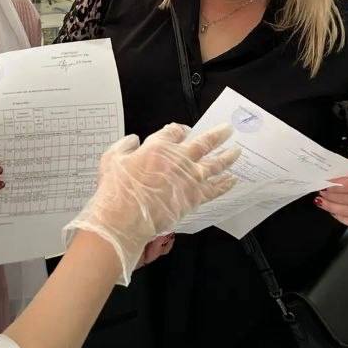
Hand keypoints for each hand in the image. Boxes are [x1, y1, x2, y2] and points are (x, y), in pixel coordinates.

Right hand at [66, 123, 238, 284]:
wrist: (125, 218)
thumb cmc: (117, 191)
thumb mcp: (111, 159)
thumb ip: (124, 146)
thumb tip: (132, 141)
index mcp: (158, 146)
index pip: (175, 131)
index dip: (180, 129)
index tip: (184, 131)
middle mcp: (178, 159)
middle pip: (203, 142)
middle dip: (217, 135)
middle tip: (228, 129)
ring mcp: (189, 179)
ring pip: (215, 164)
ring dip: (228, 156)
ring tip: (237, 151)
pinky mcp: (194, 198)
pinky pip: (215, 189)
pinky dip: (225, 184)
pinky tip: (233, 180)